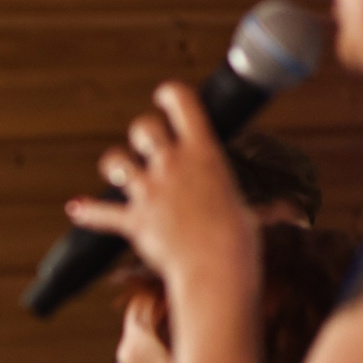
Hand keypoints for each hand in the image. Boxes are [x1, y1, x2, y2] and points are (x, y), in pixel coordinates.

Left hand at [63, 82, 258, 292]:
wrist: (217, 268)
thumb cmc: (240, 241)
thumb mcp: (249, 209)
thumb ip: (250, 201)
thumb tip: (287, 210)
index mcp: (205, 154)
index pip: (183, 104)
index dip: (170, 95)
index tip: (165, 94)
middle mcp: (172, 165)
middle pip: (142, 126)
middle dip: (142, 132)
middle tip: (148, 144)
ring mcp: (149, 191)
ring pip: (115, 160)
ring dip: (115, 165)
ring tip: (121, 172)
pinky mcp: (132, 219)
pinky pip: (100, 212)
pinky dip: (88, 211)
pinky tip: (76, 208)